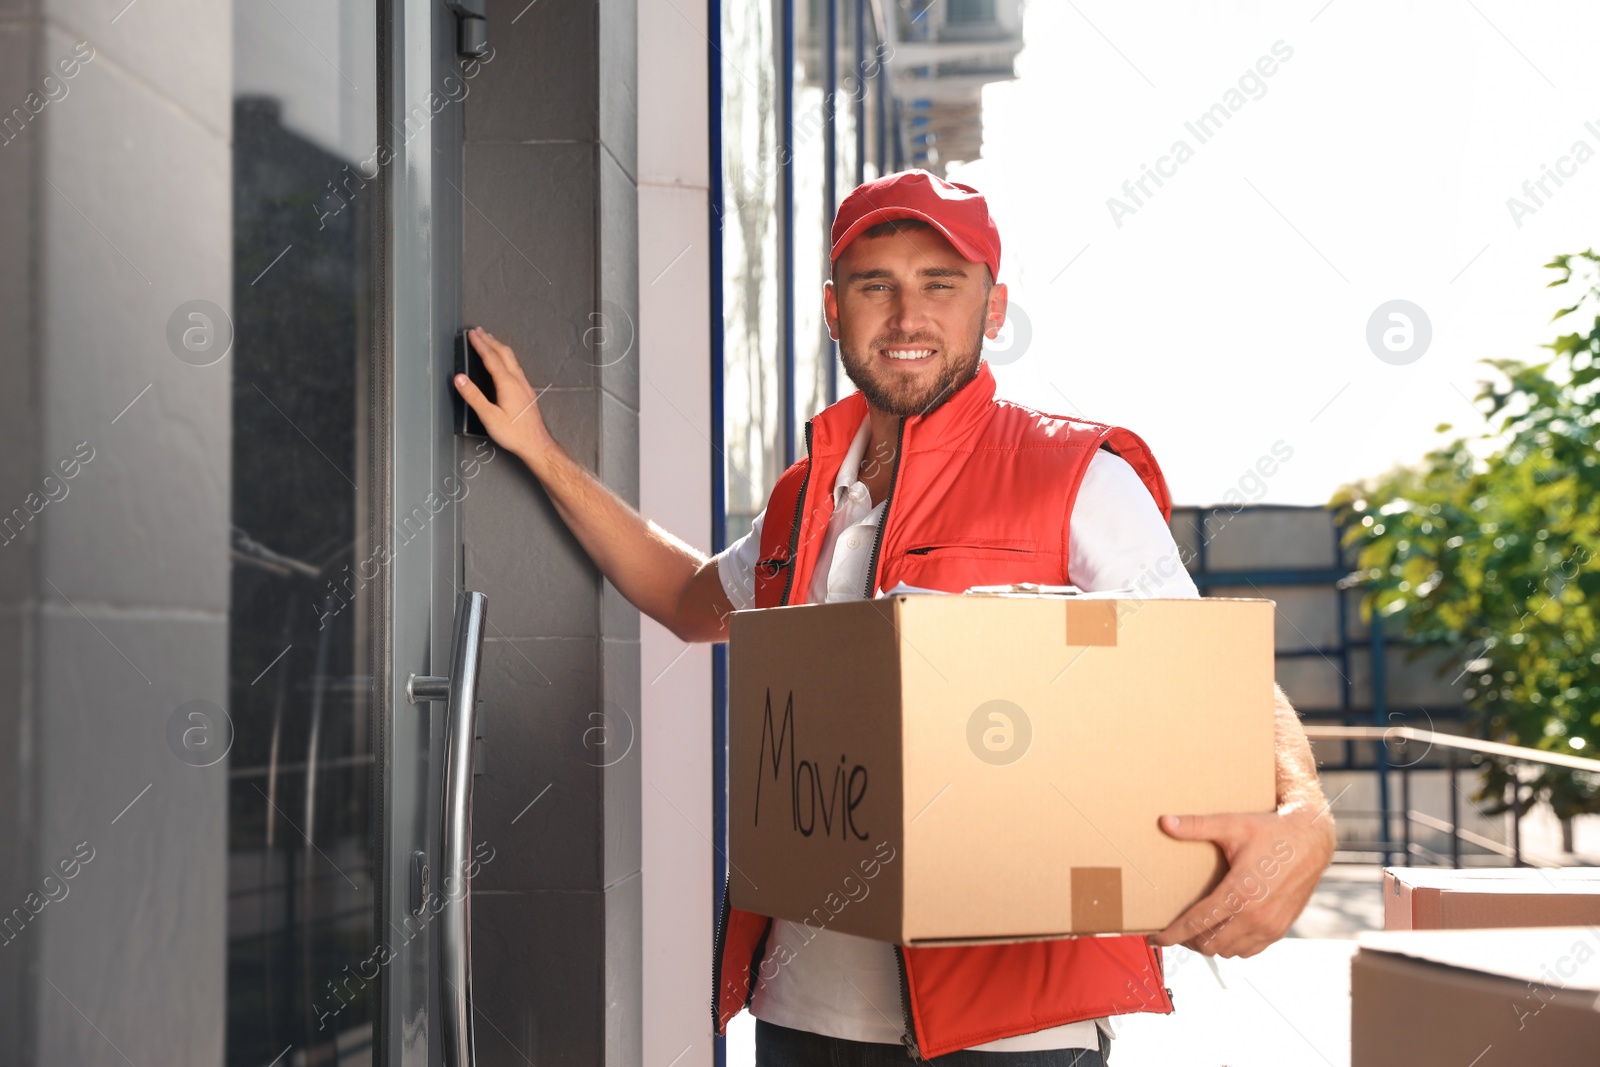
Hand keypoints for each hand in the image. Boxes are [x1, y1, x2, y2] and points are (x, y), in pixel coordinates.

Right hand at [453, 327, 553, 465]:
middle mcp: (518, 381)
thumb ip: (473, 396)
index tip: (471, 334)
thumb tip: (460, 379)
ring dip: (498, 346)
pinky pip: (516, 366)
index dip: (480, 344)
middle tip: (478, 331)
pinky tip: (505, 361)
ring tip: (490, 340)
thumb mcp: (489, 417)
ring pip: (511, 359)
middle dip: (489, 340)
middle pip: (503, 353)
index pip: (491, 358)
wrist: (537, 444)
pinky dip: (506, 357)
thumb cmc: (515, 434)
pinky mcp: (527, 391)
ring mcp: (524, 385)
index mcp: (507, 384)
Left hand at [1148, 801, 1334, 958]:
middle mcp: (1256, 916)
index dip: (1172, 934)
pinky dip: (1232, 946)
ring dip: (1209, 944)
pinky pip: (1250, 951)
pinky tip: (1223, 932)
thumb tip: (1164, 821)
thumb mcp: (1232, 824)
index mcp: (1240, 893)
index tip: (1154, 938)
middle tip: (1174, 930)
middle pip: (1209, 943)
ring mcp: (1270, 926)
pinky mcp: (1280, 929)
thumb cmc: (1271, 831)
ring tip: (1196, 931)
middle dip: (1187, 940)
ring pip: (1228, 951)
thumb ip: (1196, 826)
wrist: (1312, 840)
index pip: (1196, 924)